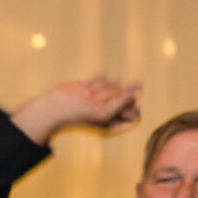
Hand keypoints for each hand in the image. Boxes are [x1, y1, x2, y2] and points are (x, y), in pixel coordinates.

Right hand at [10, 75, 141, 146]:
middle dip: (111, 96)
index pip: (134, 111)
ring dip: (101, 89)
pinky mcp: (96, 85)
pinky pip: (104, 77)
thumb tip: (140, 90)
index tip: (112, 108)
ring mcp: (104, 96)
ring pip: (115, 84)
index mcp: (116, 120)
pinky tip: (85, 89)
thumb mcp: (106, 112)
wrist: (58, 105)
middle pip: (126, 95)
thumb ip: (125, 102)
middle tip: (96, 102)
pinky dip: (95, 82)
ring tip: (88, 96)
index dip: (126, 107)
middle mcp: (112, 108)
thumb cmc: (80, 113)